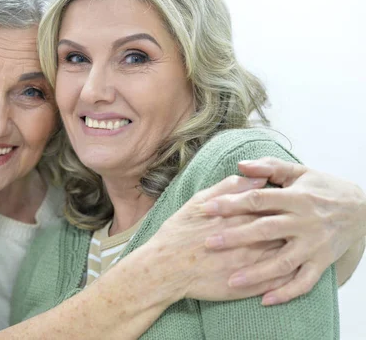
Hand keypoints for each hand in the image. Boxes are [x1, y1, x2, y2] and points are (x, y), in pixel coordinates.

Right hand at [141, 175, 294, 307]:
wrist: (166, 268)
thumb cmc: (179, 232)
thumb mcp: (199, 202)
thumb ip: (228, 188)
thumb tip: (256, 178)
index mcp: (240, 218)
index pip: (273, 206)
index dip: (284, 202)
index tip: (289, 198)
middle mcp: (251, 241)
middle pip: (284, 230)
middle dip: (294, 224)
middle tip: (299, 218)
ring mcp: (253, 265)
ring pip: (287, 255)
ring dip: (296, 248)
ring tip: (299, 241)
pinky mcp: (250, 285)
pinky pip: (280, 281)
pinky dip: (290, 274)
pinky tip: (294, 267)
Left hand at [201, 157, 365, 304]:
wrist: (362, 210)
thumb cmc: (322, 188)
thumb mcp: (298, 172)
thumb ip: (268, 167)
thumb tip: (240, 165)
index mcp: (296, 198)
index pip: (258, 199)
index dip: (231, 203)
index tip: (207, 208)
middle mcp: (305, 222)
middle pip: (266, 230)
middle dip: (236, 237)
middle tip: (208, 243)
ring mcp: (314, 245)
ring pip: (283, 262)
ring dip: (257, 273)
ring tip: (231, 280)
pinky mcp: (322, 262)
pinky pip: (304, 282)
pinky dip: (286, 293)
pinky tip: (264, 299)